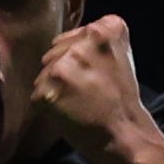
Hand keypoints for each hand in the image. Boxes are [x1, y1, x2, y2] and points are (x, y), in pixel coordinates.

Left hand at [28, 16, 151, 160]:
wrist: (124, 134)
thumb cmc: (122, 98)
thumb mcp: (121, 56)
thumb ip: (96, 41)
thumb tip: (61, 42)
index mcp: (107, 28)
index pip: (74, 36)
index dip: (79, 58)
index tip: (94, 74)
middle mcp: (84, 42)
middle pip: (56, 52)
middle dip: (65, 70)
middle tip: (86, 90)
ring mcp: (64, 66)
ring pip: (45, 73)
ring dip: (55, 88)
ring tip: (78, 101)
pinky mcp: (49, 89)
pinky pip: (38, 93)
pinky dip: (48, 105)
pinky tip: (69, 112)